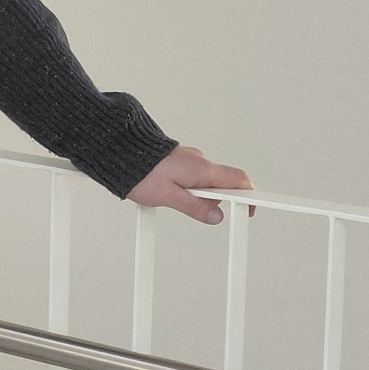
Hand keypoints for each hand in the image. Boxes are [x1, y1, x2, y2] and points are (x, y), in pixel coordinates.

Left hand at [127, 146, 253, 224]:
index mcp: (202, 169)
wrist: (119, 153)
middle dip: (216, 200)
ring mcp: (190, 159)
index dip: (249, 196)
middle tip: (198, 210)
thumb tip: (216, 216)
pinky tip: (170, 192)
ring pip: (206, 181)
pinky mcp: (179, 161)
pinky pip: (193, 177)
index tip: (250, 210)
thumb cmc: (140, 173)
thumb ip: (194, 207)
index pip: (239, 180)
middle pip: (224, 183)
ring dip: (199, 195)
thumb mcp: (168, 197)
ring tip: (173, 199)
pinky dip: (189, 188)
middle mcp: (200, 161)